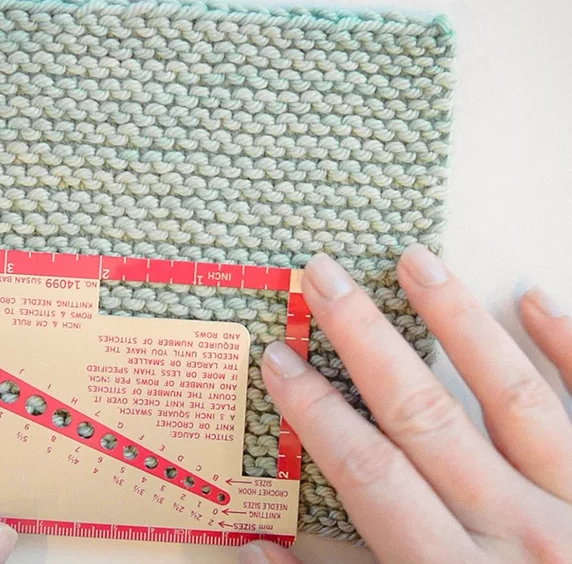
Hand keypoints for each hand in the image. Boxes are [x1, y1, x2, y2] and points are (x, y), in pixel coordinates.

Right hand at [239, 246, 571, 562]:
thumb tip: (256, 552)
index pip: (368, 473)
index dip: (314, 411)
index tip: (280, 356)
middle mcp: (519, 534)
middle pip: (424, 417)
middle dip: (366, 339)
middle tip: (327, 277)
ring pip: (511, 397)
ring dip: (456, 322)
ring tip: (416, 261)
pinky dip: (570, 348)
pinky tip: (533, 299)